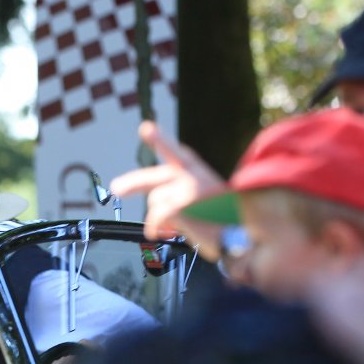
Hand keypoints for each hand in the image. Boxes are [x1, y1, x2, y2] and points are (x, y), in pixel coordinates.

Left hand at [110, 121, 228, 255]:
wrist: (247, 235)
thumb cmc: (225, 221)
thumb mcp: (207, 197)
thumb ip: (182, 191)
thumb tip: (153, 199)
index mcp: (200, 173)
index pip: (177, 153)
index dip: (160, 140)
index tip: (145, 127)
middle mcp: (192, 177)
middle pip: (154, 177)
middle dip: (132, 182)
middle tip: (117, 189)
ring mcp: (186, 189)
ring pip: (154, 202)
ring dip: (157, 218)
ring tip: (176, 227)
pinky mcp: (180, 205)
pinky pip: (154, 218)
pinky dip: (156, 229)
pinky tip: (168, 233)